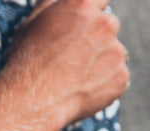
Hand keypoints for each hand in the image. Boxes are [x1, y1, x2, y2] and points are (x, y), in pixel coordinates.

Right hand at [4, 0, 128, 127]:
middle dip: (96, 38)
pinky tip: (82, 89)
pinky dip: (104, 83)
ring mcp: (116, 51)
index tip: (84, 25)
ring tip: (75, 76)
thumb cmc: (28, 61)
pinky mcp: (121, 77)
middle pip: (109, 25)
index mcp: (83, 4)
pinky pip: (116, 77)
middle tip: (74, 56)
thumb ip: (55, 4)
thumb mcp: (33, 21)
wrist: (32, 101)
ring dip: (101, 61)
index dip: (90, 13)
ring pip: (114, 52)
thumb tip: (65, 2)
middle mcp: (105, 23)